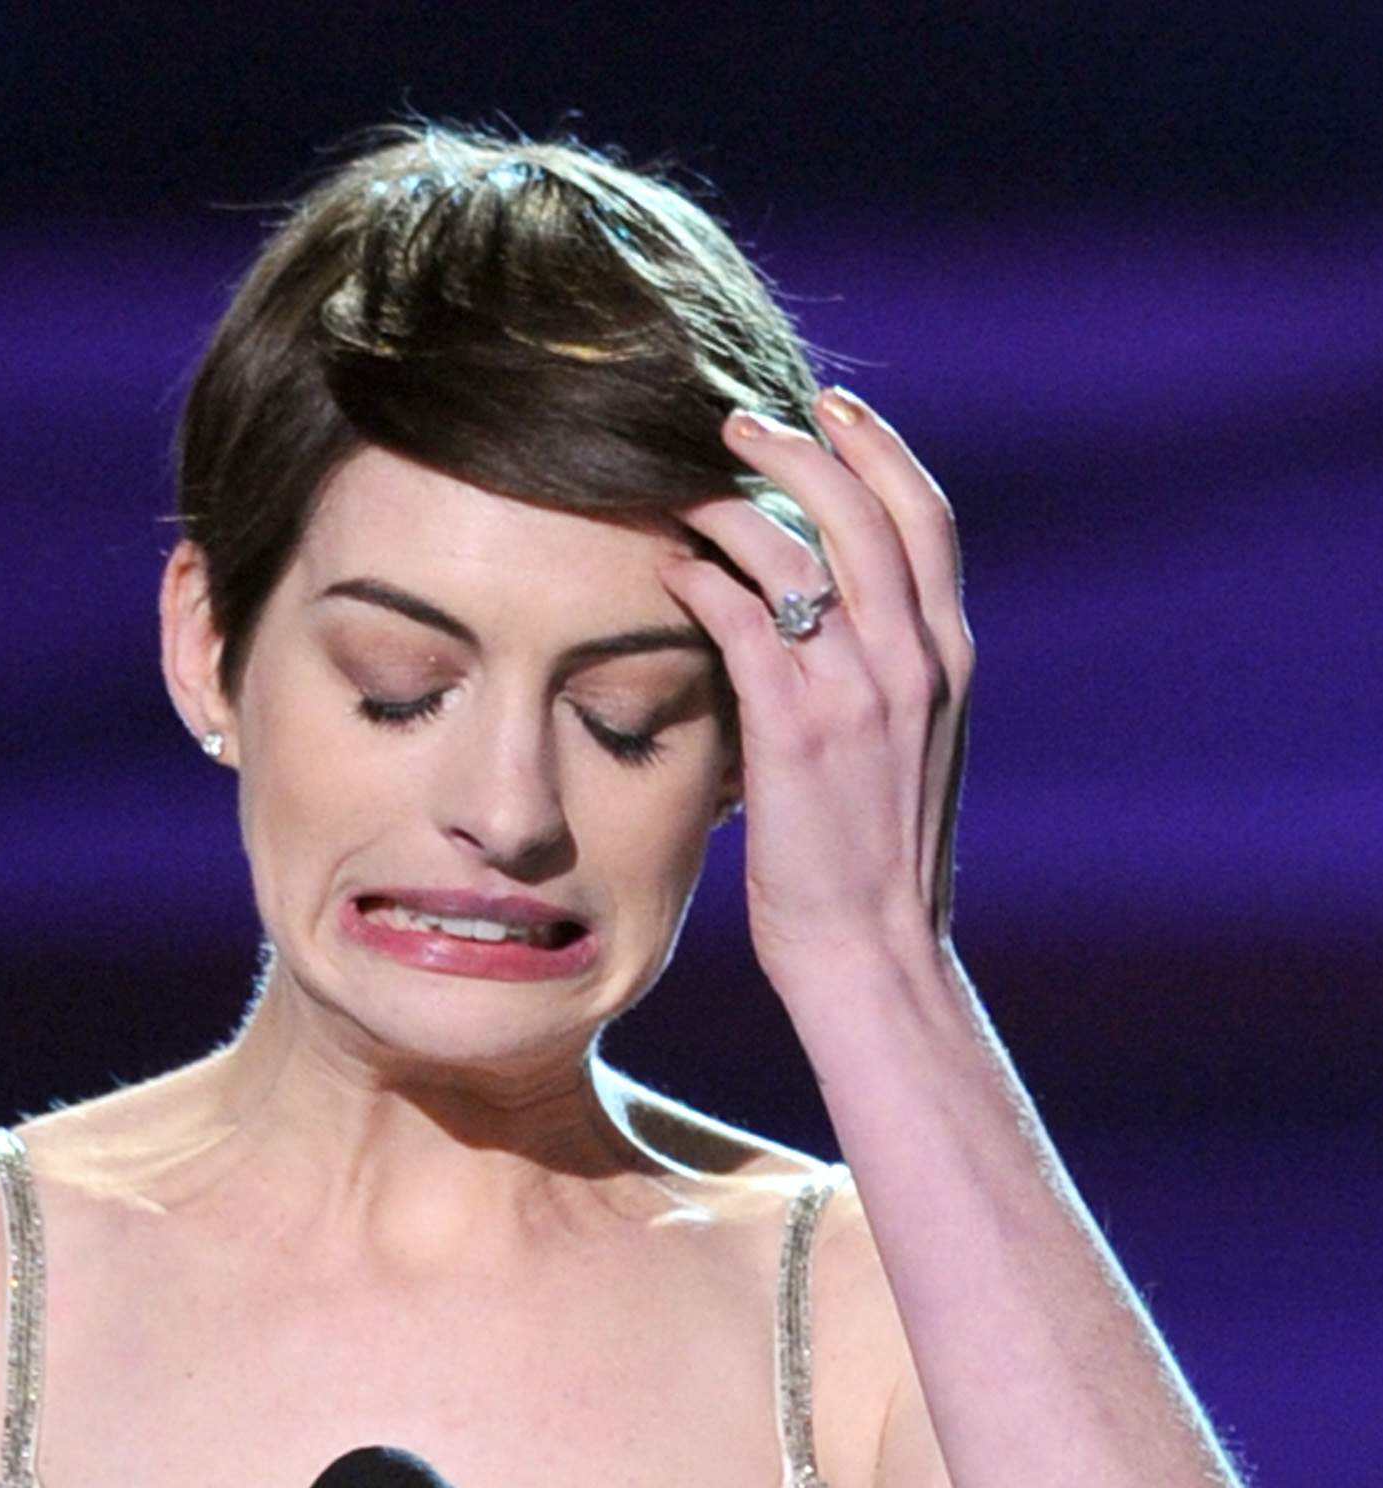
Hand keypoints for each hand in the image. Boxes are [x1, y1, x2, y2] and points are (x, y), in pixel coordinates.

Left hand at [661, 387, 973, 980]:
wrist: (874, 949)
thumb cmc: (877, 859)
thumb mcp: (912, 747)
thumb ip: (890, 673)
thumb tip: (840, 613)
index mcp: (948, 659)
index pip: (925, 518)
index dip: (878, 448)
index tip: (834, 407)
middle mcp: (913, 662)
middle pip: (861, 512)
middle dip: (798, 450)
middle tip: (738, 421)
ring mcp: (857, 696)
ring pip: (798, 556)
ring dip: (737, 506)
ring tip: (689, 485)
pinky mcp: (795, 734)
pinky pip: (742, 624)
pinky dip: (704, 581)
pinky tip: (670, 569)